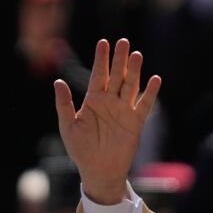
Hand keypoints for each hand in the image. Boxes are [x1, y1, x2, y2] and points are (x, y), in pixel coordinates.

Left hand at [54, 39, 160, 204]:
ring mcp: (124, 111)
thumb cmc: (80, 149)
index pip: (98, 74)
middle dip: (119, 60)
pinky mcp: (135, 123)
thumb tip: (57, 81)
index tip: (103, 43)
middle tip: (123, 42)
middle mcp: (110, 102)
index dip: (101, 59)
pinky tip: (155, 80)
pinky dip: (150, 93)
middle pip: (116, 76)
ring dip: (134, 71)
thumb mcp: (68, 126)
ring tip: (136, 55)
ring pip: (130, 86)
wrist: (97, 170)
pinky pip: (144, 105)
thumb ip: (64, 104)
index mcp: (93, 100)